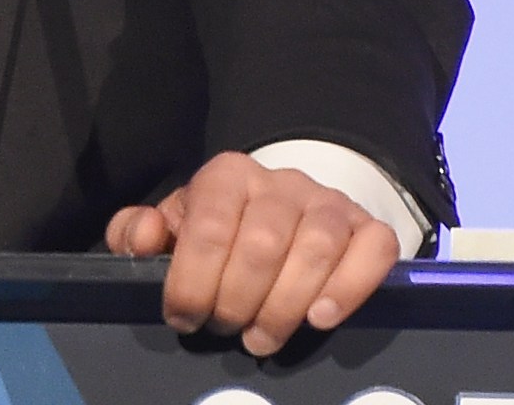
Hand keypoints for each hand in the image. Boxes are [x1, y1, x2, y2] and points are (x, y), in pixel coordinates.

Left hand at [105, 151, 398, 355]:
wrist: (286, 213)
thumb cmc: (221, 230)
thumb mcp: (174, 228)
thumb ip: (139, 232)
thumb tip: (144, 237)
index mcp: (227, 175)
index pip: (209, 225)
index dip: (192, 281)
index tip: (184, 318)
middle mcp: (282, 181)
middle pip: (262, 244)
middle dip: (237, 301)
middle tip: (226, 329)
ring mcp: (330, 202)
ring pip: (317, 248)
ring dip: (284, 306)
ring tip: (262, 338)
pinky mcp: (370, 227)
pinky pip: (373, 250)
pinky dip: (349, 288)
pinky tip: (319, 318)